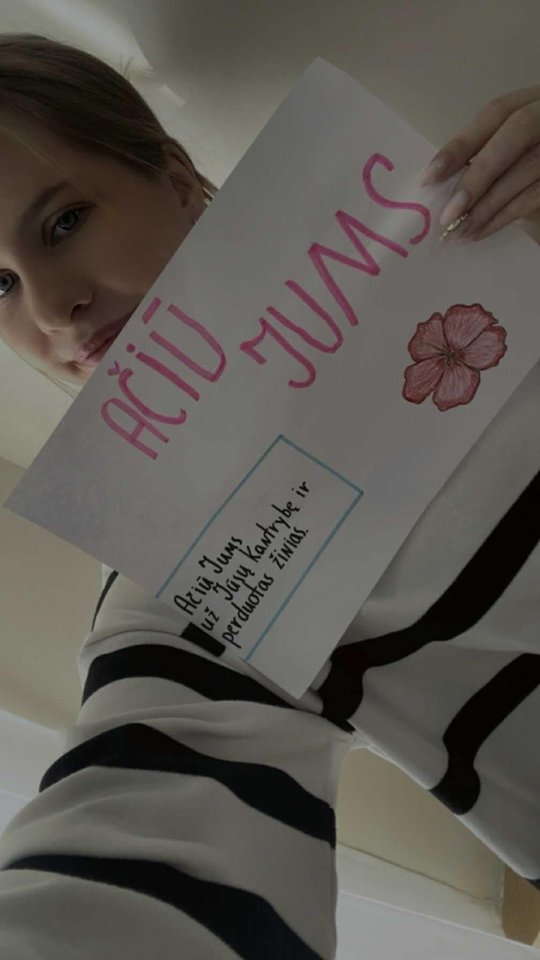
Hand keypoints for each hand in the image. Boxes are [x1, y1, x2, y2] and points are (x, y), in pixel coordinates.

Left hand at [419, 86, 539, 243]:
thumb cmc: (516, 165)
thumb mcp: (501, 150)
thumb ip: (477, 155)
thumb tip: (433, 185)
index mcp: (530, 101)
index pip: (496, 112)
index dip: (462, 143)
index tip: (429, 179)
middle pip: (518, 130)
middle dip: (478, 175)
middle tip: (447, 214)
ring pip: (528, 167)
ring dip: (487, 205)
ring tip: (458, 231)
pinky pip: (535, 195)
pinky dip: (503, 216)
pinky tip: (478, 232)